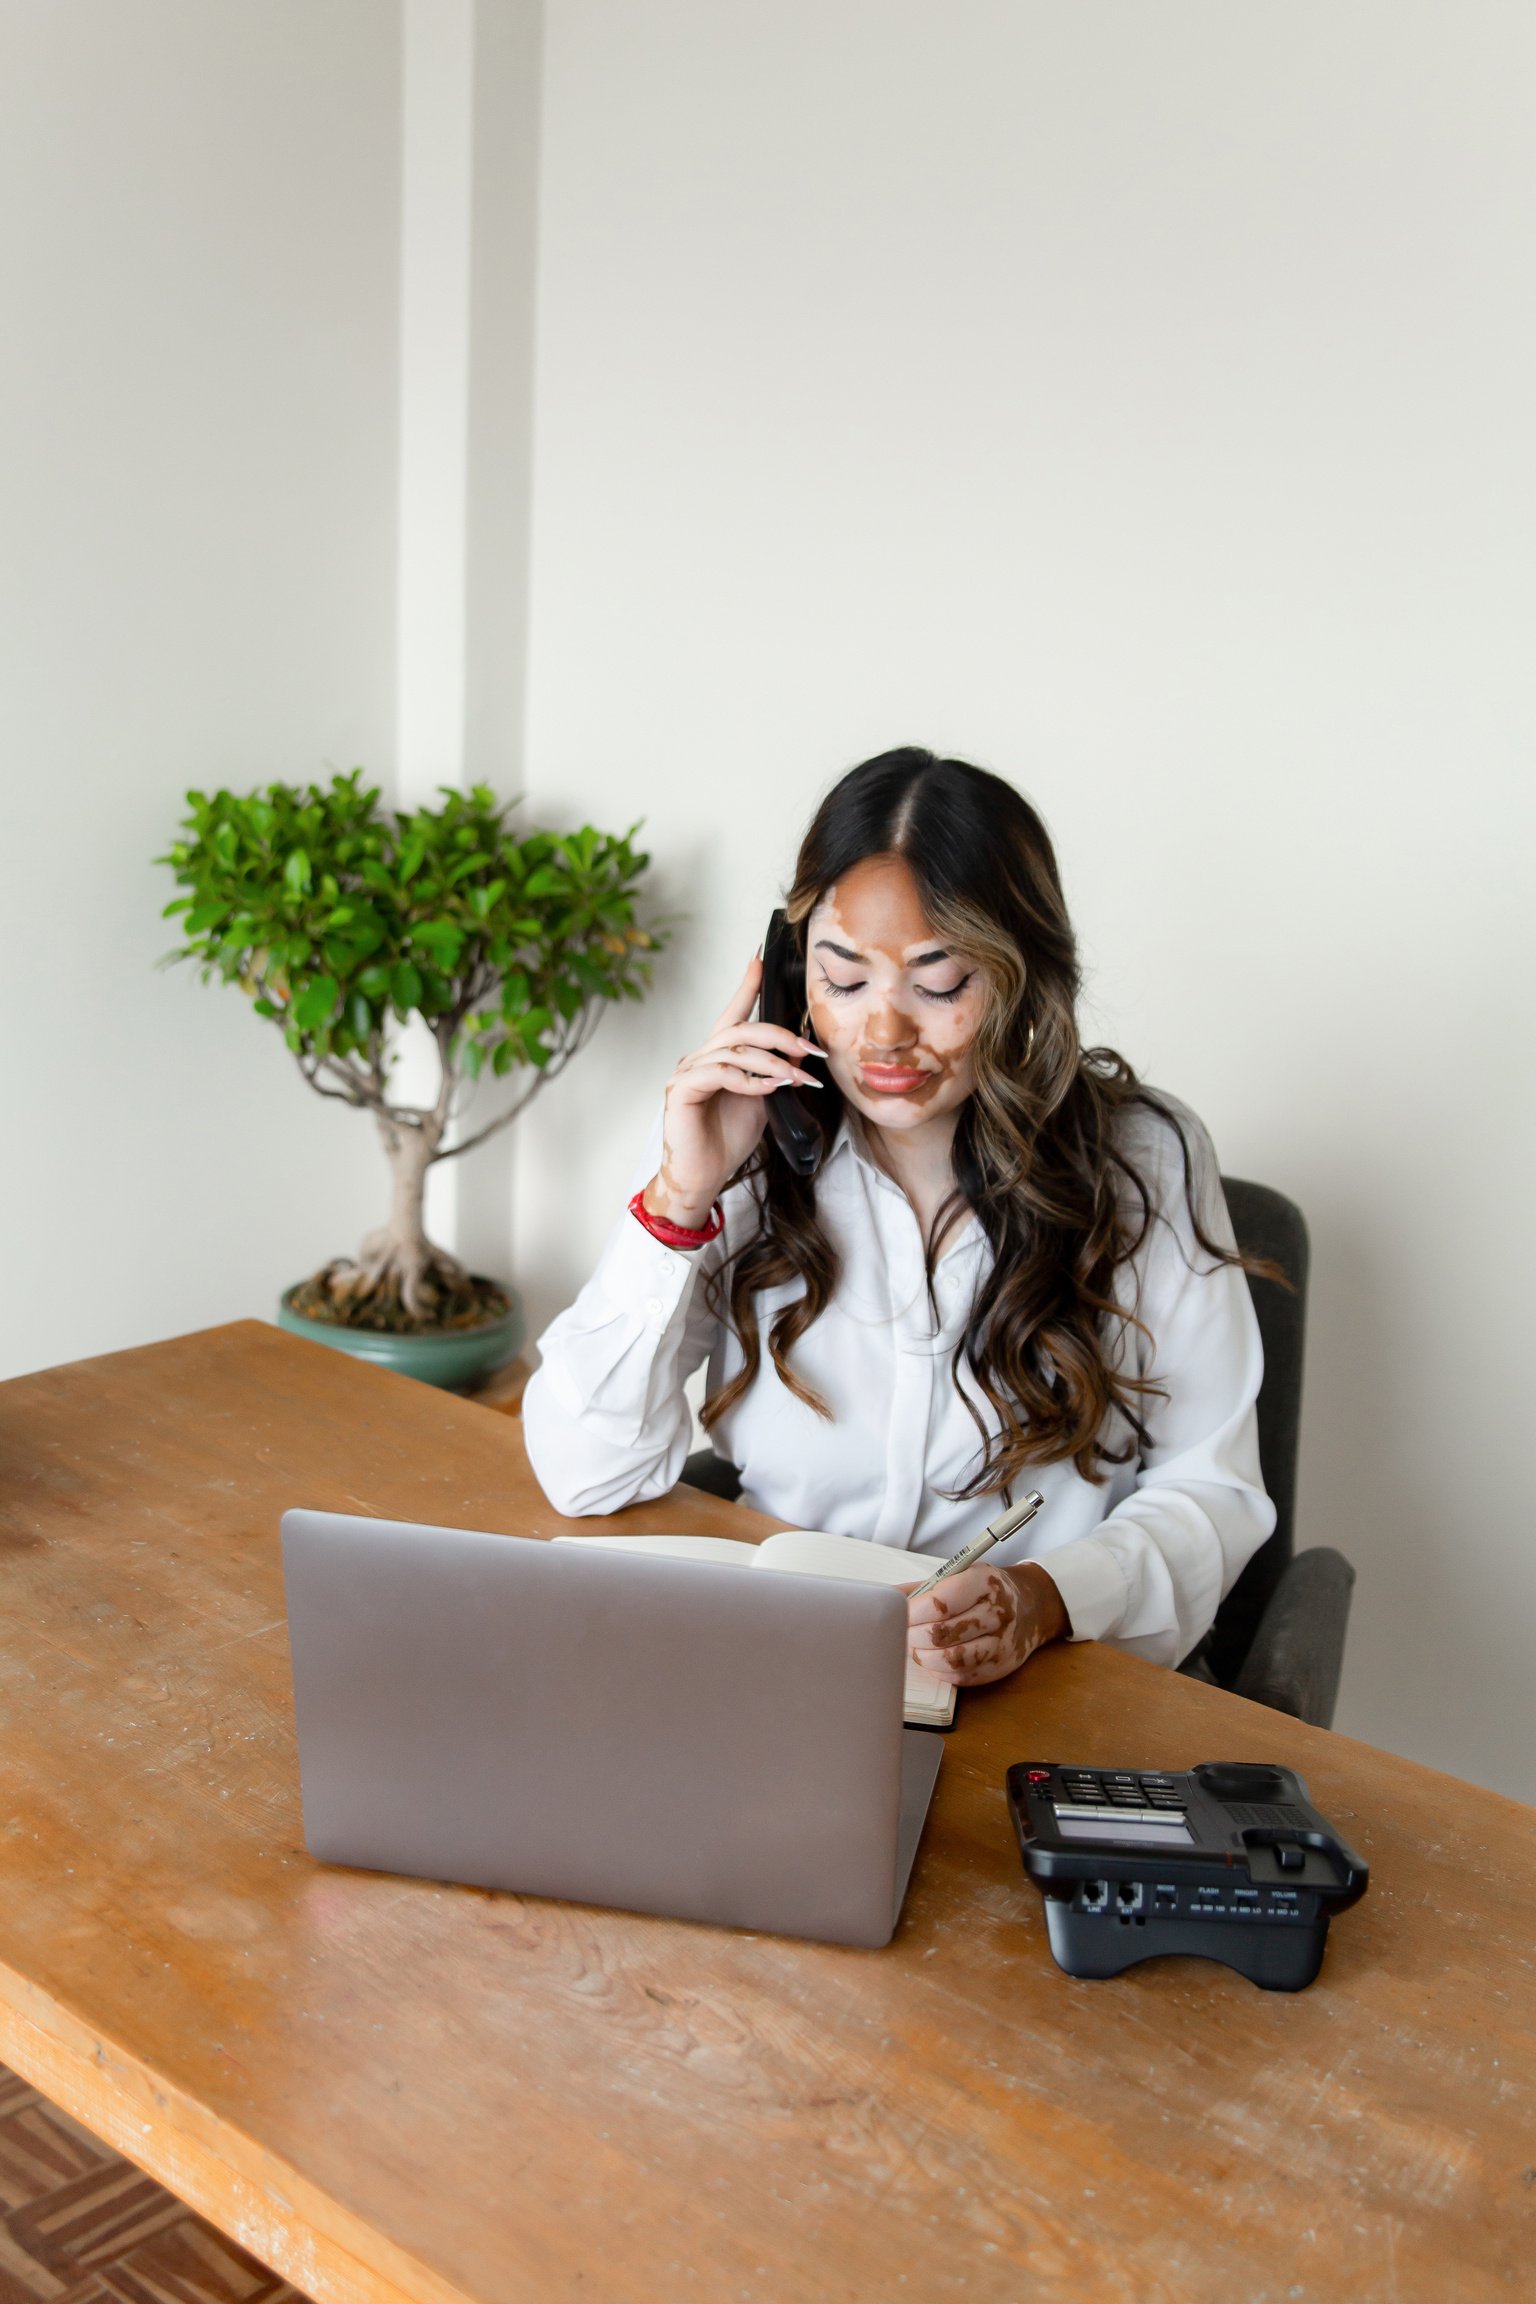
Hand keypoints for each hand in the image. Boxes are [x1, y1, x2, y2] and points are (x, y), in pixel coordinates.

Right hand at [643, 956, 821, 1227]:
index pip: (734, 1014)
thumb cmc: (727, 1140)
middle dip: (779, 1035)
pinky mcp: (681, 1090)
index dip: (747, 987)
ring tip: (797, 1078)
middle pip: (740, 1029)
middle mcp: (699, 1057)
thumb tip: (800, 1050)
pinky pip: (720, 1073)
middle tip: (809, 1051)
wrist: (704, 1177)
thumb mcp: (763, 1101)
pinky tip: (769, 1088)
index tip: (760, 961)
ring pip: (734, 1050)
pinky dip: (749, 1079)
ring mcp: (687, 1072)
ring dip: (773, 1062)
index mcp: (718, 1057)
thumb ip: (775, 1073)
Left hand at [906, 1562, 1069, 1686]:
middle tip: (902, 1632)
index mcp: (984, 1582)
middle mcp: (997, 1613)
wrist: (1030, 1607)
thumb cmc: (985, 1590)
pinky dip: (939, 1670)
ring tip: (915, 1647)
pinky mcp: (999, 1667)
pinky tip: (933, 1659)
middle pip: (942, 1633)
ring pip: (951, 1659)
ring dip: (924, 1656)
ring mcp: (1001, 1643)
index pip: (941, 1602)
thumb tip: (885, 1597)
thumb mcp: (961, 1574)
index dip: (913, 1612)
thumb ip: (924, 1588)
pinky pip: (961, 1676)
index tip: (899, 1614)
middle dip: (913, 1636)